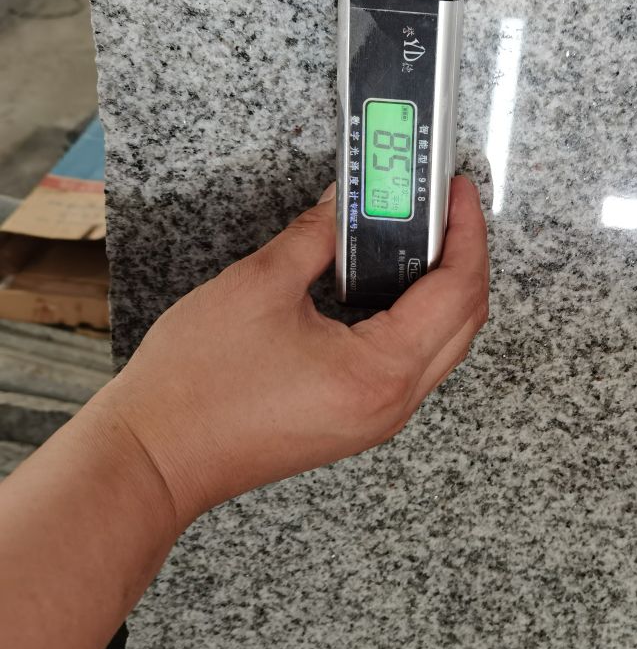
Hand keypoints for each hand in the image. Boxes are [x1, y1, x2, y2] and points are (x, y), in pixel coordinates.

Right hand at [96, 176, 488, 529]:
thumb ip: (316, 237)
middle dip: (466, 257)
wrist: (157, 458)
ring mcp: (379, 418)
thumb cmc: (197, 385)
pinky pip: (414, 364)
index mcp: (380, 371)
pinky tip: (393, 285)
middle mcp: (393, 402)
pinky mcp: (359, 420)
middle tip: (448, 209)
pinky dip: (418, 319)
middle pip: (463, 321)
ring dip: (444, 290)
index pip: (456, 291)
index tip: (459, 190)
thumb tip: (343, 204)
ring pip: (444, 346)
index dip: (466, 233)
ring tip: (425, 238)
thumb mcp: (259, 286)